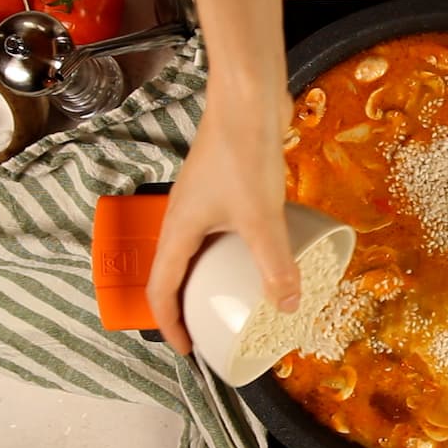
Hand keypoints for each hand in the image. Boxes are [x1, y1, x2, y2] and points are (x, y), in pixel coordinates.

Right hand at [146, 88, 299, 354]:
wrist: (247, 97)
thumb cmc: (243, 151)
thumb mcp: (262, 219)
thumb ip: (275, 265)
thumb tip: (287, 306)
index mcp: (178, 229)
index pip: (160, 288)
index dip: (169, 324)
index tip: (187, 350)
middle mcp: (183, 216)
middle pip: (175, 271)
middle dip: (188, 305)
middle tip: (211, 328)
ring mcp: (203, 199)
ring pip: (198, 249)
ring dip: (210, 277)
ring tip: (237, 297)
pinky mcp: (224, 185)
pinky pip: (220, 229)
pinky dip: (232, 250)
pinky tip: (261, 252)